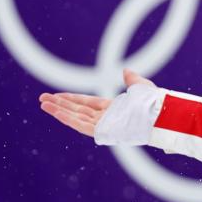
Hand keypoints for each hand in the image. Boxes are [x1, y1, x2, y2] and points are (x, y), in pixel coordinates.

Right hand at [39, 69, 154, 137]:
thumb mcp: (141, 87)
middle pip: (77, 110)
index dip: (71, 99)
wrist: (159, 113)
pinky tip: (55, 112)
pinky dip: (67, 118)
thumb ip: (132, 80)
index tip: (56, 95)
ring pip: (76, 117)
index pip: (86, 103)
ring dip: (59, 111)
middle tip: (42, 99)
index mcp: (113, 108)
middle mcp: (106, 118)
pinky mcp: (102, 131)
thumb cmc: (154, 103)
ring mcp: (103, 125)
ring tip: (42, 104)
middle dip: (59, 104)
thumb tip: (126, 70)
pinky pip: (81, 125)